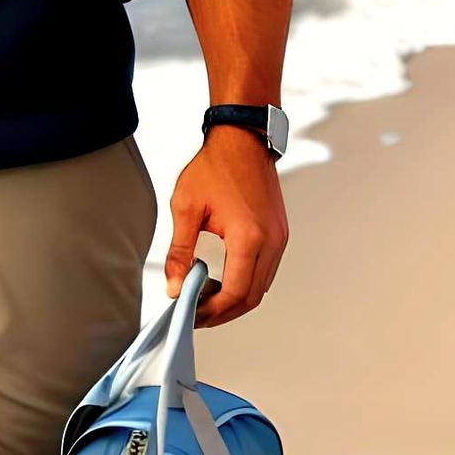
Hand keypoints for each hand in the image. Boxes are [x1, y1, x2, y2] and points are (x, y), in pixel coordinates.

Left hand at [162, 125, 287, 326]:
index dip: (212, 311)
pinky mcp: (280, 233)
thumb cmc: (215, 166)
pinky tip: (222, 277)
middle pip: (251, 297)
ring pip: (260, 287)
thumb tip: (175, 287)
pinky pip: (265, 270)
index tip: (191, 314)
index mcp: (249, 238)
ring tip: (205, 295)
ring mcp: (279, 239)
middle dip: (223, 311)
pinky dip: (245, 281)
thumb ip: (180, 252)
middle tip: (196, 312)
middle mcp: (272, 242)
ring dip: (235, 298)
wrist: (242, 140)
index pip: (235, 294)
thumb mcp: (186, 207)